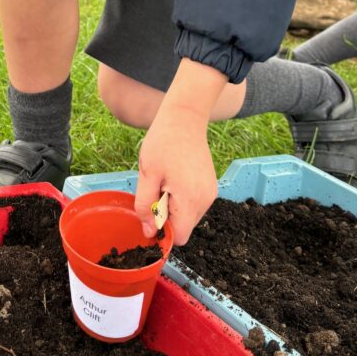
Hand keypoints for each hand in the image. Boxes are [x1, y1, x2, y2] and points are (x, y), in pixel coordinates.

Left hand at [135, 103, 217, 244]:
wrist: (185, 118)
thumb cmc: (163, 143)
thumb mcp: (147, 174)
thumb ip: (145, 206)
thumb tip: (148, 233)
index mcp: (190, 200)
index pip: (178, 237)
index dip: (161, 231)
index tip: (150, 211)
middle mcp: (205, 201)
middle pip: (184, 228)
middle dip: (167, 217)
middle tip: (157, 188)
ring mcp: (210, 193)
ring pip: (188, 217)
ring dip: (174, 207)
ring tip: (166, 180)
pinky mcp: (211, 186)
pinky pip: (194, 204)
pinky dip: (182, 199)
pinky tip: (174, 177)